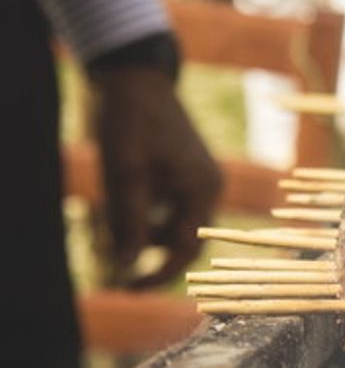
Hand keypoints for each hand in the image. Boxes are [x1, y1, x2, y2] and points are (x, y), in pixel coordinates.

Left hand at [93, 67, 221, 287]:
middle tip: (118, 268)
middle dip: (151, 254)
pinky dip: (148, 214)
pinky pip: (171, 209)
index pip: (186, 248)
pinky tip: (125, 195)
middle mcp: (210, 187)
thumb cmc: (130, 122)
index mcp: (203, 188)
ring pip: (174, 226)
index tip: (129, 288)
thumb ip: (127, 219)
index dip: (159, 273)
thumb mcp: (124, 172)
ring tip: (111, 210)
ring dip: (145, 231)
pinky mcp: (189, 175)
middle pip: (183, 241)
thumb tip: (125, 265)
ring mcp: (202, 180)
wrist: (136, 79)